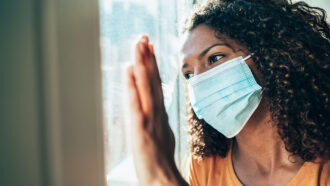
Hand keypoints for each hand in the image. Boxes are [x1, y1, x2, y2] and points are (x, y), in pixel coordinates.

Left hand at [127, 36, 186, 185]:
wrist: (161, 177)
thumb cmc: (161, 158)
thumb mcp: (164, 132)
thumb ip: (160, 117)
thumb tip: (157, 105)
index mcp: (160, 113)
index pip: (156, 84)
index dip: (153, 65)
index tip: (150, 48)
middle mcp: (156, 112)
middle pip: (152, 80)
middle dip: (148, 57)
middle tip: (143, 37)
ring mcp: (149, 118)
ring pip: (145, 86)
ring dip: (142, 64)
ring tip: (139, 44)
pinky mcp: (140, 128)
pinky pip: (136, 103)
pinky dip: (132, 85)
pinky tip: (129, 70)